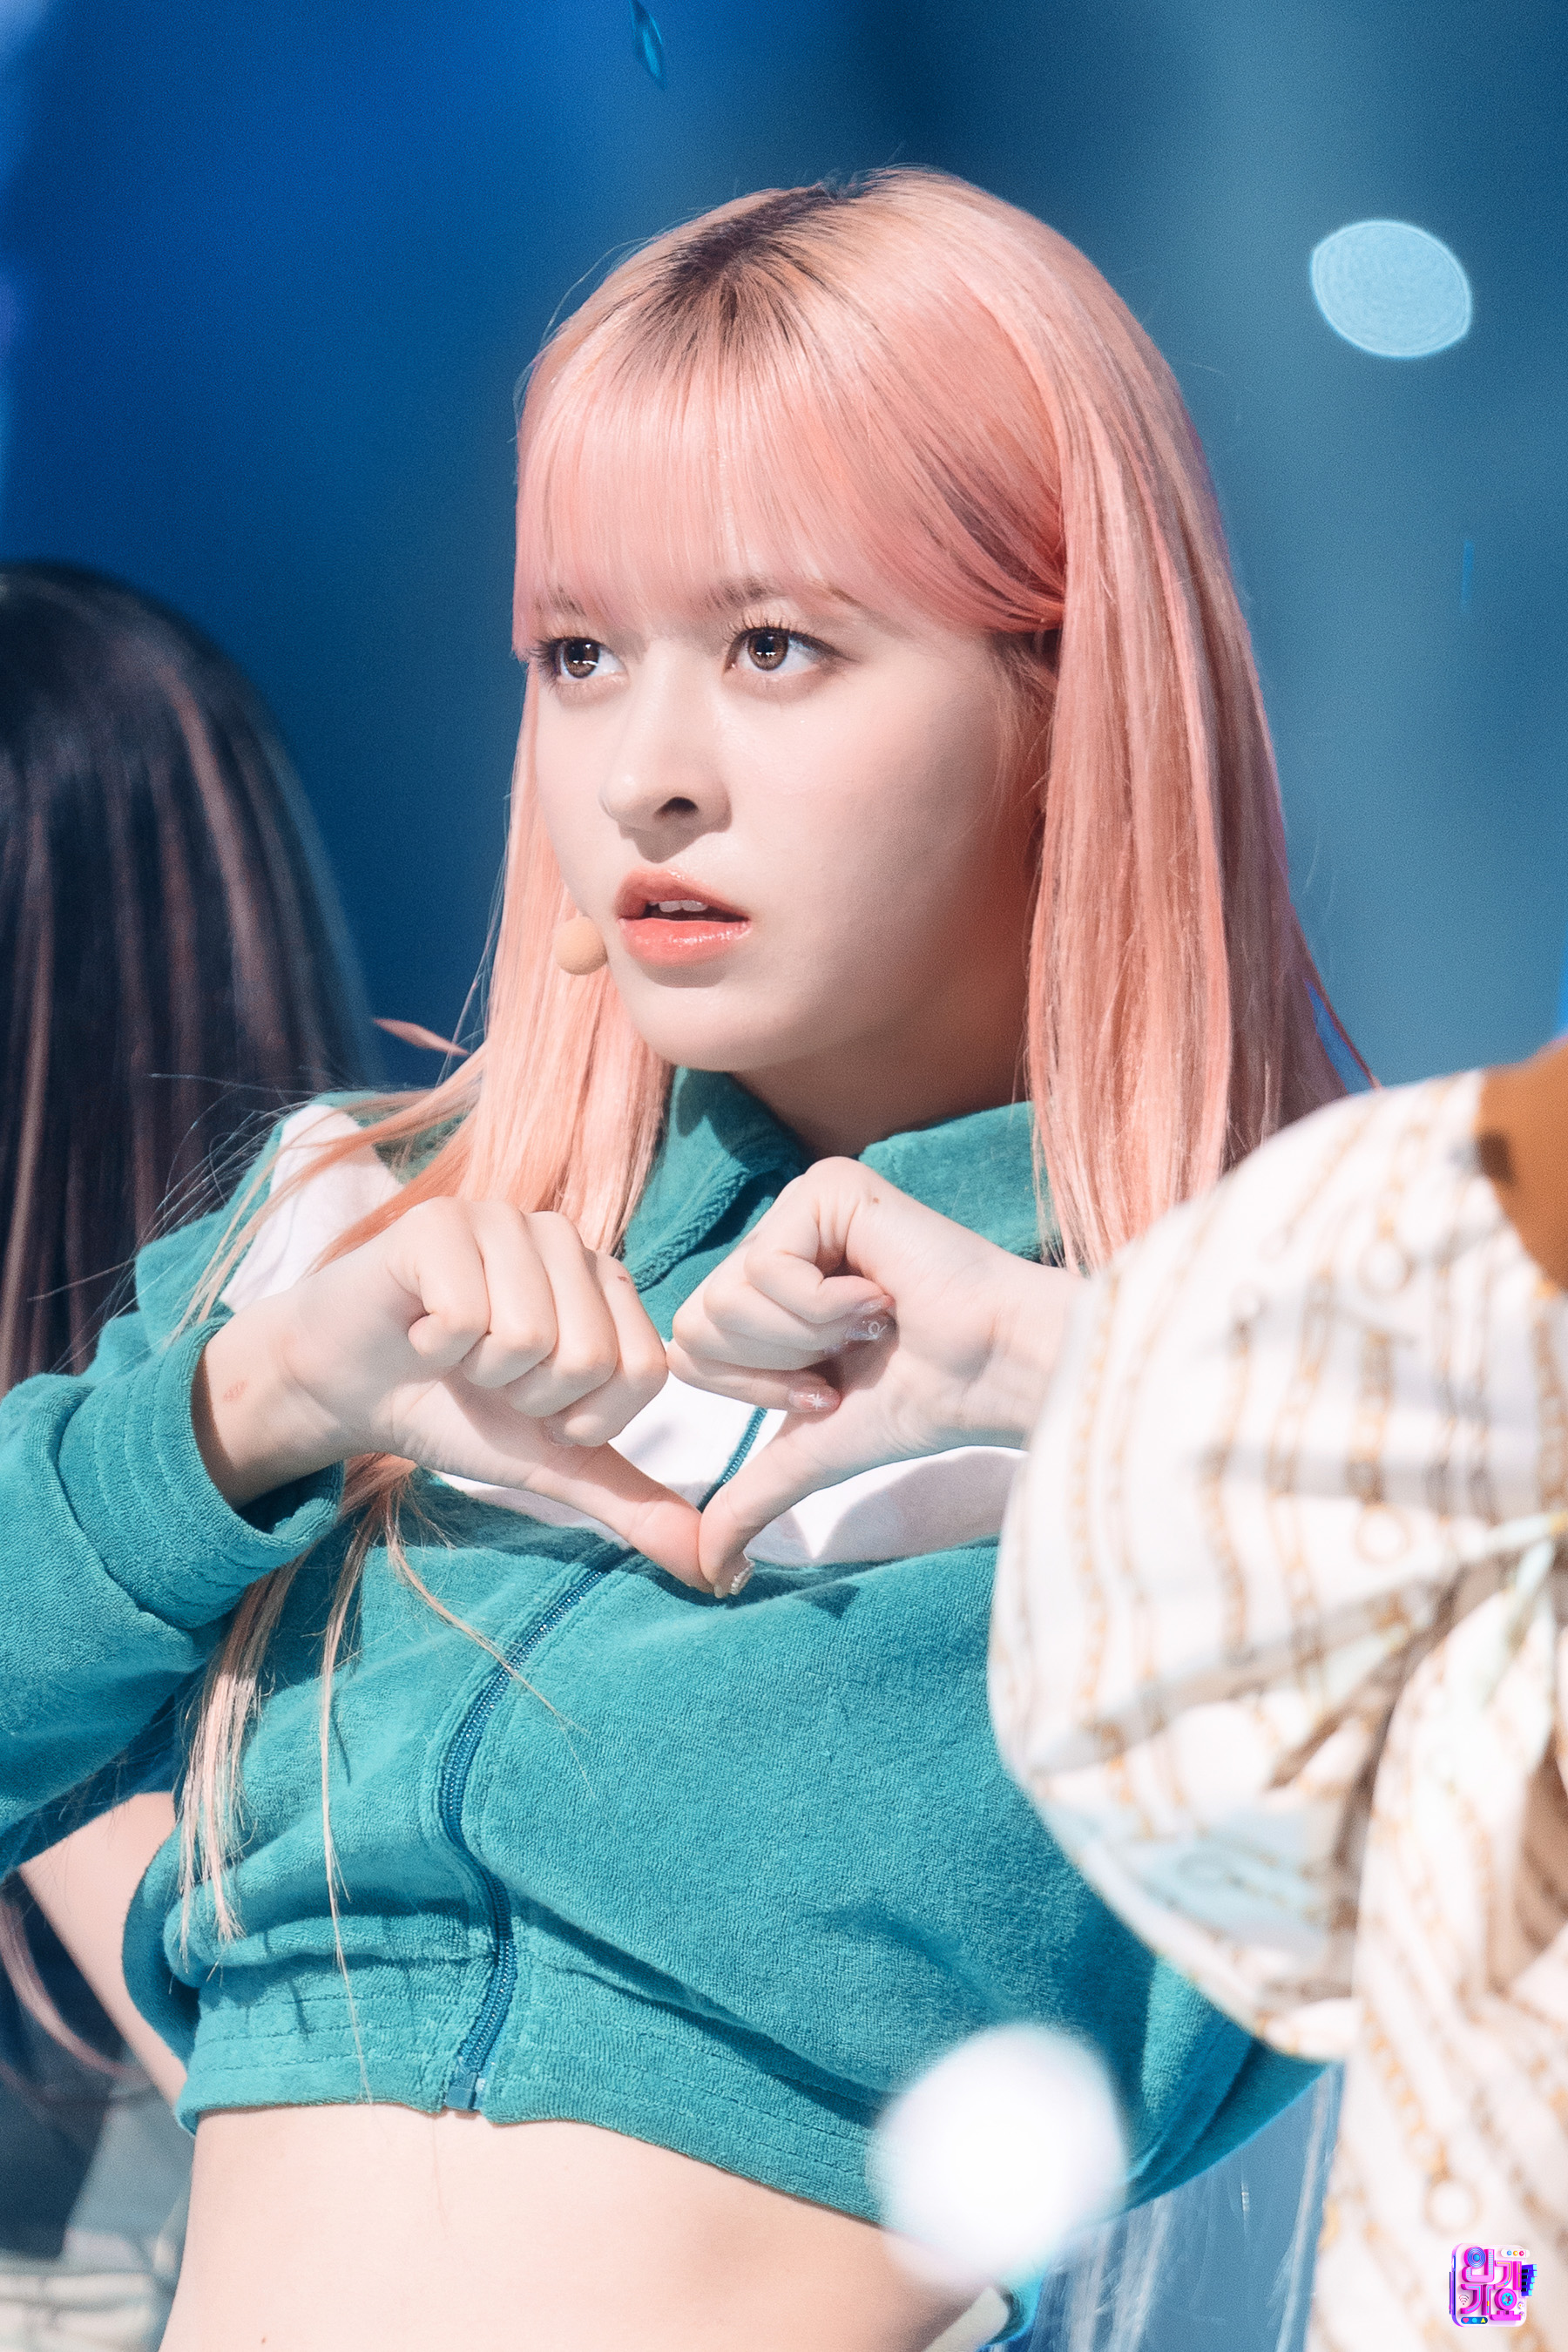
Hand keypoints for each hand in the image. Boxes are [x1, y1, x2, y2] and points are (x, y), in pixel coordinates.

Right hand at [194, 1200, 701, 1582]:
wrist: (349, 1387)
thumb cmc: (456, 1410)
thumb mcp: (554, 1465)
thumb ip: (636, 1505)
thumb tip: (718, 1570)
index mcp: (610, 1288)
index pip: (644, 1374)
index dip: (582, 1418)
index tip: (533, 1405)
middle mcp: (568, 1241)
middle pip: (588, 1358)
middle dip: (526, 1398)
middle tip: (485, 1377)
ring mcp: (505, 1220)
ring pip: (528, 1337)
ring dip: (479, 1373)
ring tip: (452, 1351)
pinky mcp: (440, 1222)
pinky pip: (465, 1315)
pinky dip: (433, 1346)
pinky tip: (416, 1328)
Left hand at [667, 1160, 1083, 1591]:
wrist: (998, 1370)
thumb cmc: (925, 1401)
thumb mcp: (817, 1450)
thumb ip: (755, 1493)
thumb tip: (709, 1570)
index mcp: (769, 1285)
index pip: (690, 1346)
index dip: (756, 1389)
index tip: (833, 1387)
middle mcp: (779, 1234)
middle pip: (697, 1321)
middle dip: (776, 1367)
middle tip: (851, 1358)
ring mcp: (802, 1205)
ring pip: (728, 1296)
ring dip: (807, 1336)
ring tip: (873, 1322)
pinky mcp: (829, 1185)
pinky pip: (769, 1268)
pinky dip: (825, 1307)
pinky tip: (882, 1296)